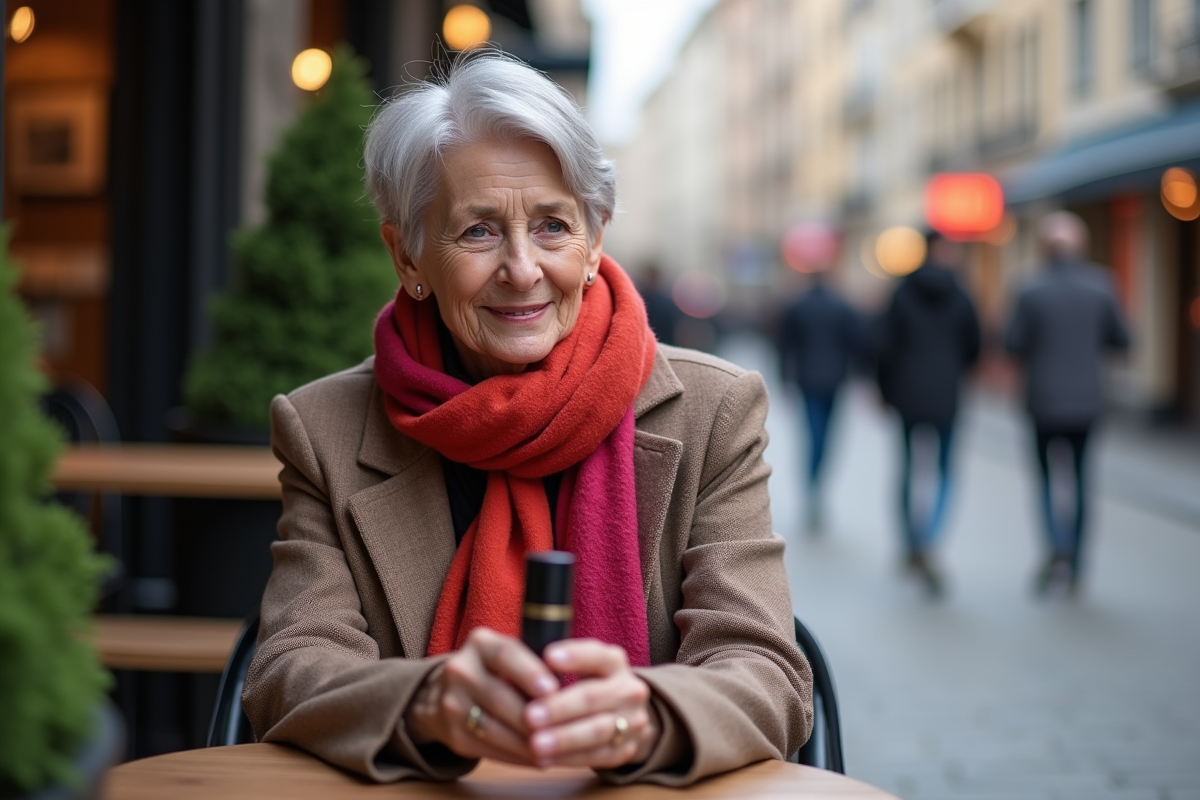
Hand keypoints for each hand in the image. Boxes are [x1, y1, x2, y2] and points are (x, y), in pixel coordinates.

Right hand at [404, 627, 558, 764]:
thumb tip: (569, 689)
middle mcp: (461, 670)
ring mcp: (452, 704)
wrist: (445, 692)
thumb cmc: (497, 671)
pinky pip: (488, 750)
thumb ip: (534, 662)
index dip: (529, 673)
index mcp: (481, 643)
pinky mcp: (453, 735)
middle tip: (563, 729)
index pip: (506, 654)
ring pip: (494, 728)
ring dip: (527, 743)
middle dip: (533, 716)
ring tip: (556, 749)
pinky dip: (516, 757)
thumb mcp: (510, 654)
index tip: (552, 690)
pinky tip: (537, 759)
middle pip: (499, 697)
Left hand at [522, 639, 660, 768]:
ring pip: (597, 730)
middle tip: (529, 716)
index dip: (574, 655)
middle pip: (593, 697)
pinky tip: (544, 759)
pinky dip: (569, 758)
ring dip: (564, 738)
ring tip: (535, 744)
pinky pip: (597, 756)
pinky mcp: (626, 749)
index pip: (597, 655)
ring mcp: (632, 721)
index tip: (547, 656)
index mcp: (615, 662)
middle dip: (559, 708)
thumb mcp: (585, 666)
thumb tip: (526, 669)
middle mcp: (628, 690)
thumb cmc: (592, 684)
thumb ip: (561, 666)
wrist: (627, 716)